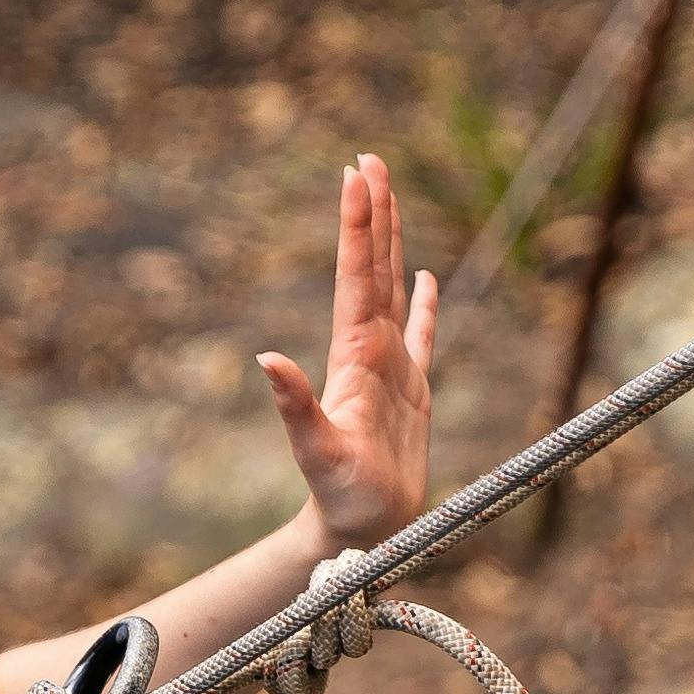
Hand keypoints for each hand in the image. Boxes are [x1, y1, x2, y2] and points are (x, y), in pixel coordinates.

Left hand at [256, 153, 437, 551]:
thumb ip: (294, 404)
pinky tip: (429, 277)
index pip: (354, 276)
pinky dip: (429, 306)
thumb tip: (264, 359)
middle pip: (373, 268)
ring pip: (396, 290)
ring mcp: (392, 370)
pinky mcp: (414, 394)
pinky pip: (426, 338)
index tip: (355, 173)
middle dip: (372, 214)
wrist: (359, 534)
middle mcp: (370, 352)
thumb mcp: (316, 450)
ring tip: (390, 195)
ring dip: (394, 243)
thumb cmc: (339, 497)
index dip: (357, 224)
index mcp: (352, 355)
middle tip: (368, 159)